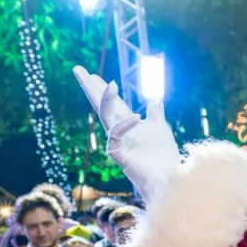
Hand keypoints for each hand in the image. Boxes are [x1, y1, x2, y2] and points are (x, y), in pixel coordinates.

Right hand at [73, 66, 181, 201]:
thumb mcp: (160, 129)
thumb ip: (155, 115)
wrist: (168, 176)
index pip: (112, 103)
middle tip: (78, 69)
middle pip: (101, 106)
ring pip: (105, 117)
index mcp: (127, 124)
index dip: (103, 89)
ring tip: (108, 84)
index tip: (93, 74)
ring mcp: (117, 143)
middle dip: (90, 88)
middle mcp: (119, 132)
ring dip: (105, 100)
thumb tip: (154, 102)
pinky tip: (136, 117)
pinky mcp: (118, 155)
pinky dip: (125, 126)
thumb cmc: (163, 156)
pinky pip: (115, 136)